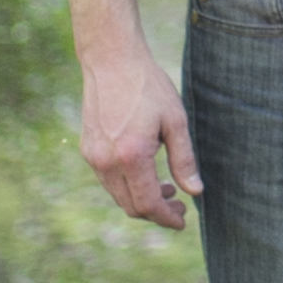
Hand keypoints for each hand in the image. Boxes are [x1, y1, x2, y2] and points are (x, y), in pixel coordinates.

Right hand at [78, 42, 201, 229]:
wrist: (111, 61)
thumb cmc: (148, 86)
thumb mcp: (175, 121)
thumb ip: (184, 160)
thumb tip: (195, 192)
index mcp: (131, 156)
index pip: (148, 204)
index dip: (167, 218)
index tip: (183, 220)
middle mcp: (106, 162)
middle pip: (131, 206)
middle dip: (157, 213)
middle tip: (180, 204)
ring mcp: (93, 157)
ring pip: (118, 196)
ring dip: (142, 200)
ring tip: (168, 188)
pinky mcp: (87, 149)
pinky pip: (108, 181)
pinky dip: (128, 186)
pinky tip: (146, 173)